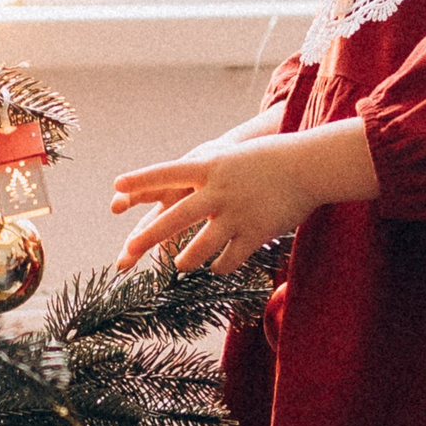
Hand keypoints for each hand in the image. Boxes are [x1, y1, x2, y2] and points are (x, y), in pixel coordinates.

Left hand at [110, 130, 352, 273]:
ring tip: (180, 264)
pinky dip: (219, 266)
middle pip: (174, 218)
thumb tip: (173, 189)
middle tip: (128, 251)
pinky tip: (216, 267)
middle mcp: (218, 191)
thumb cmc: (265, 160)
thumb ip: (203, 174)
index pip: (167, 173)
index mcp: (210, 166)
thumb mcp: (230, 157)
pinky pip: (228, 260)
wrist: (308, 166)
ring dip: (186, 260)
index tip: (117, 185)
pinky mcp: (255, 234)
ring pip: (200, 247)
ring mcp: (236, 214)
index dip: (142, 180)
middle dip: (148, 238)